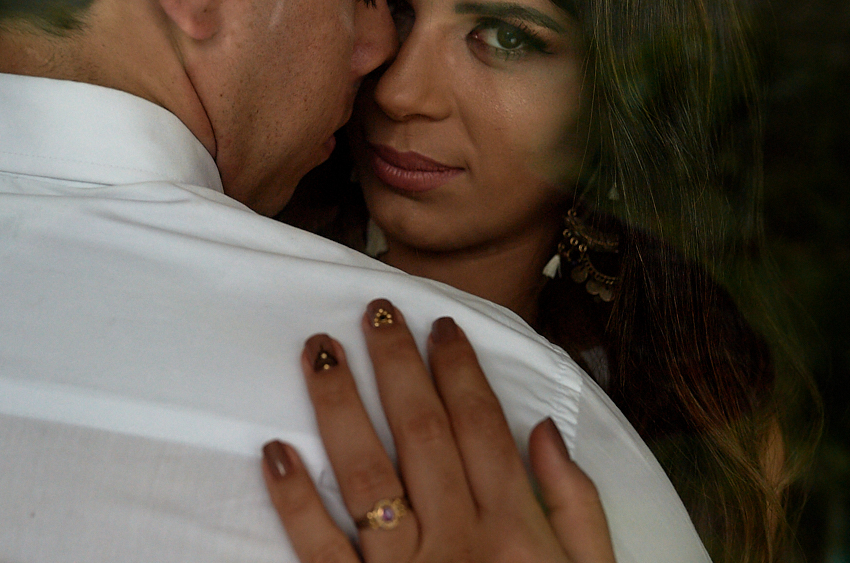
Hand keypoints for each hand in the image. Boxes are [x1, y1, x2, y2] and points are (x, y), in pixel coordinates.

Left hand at [261, 299, 615, 562]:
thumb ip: (575, 505)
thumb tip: (541, 429)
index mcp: (512, 528)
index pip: (480, 426)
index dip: (458, 369)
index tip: (438, 325)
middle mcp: (455, 539)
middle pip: (421, 432)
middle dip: (396, 365)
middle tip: (374, 310)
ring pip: (365, 473)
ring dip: (338, 407)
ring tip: (318, 351)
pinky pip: (320, 550)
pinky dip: (294, 501)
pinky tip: (274, 451)